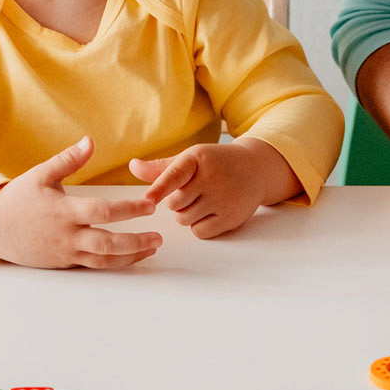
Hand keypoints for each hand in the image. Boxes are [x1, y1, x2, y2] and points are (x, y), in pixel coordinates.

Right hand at [0, 136, 162, 268]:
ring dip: (130, 256)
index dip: (127, 210)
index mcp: (63, 211)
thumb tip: (90, 141)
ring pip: (102, 260)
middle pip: (106, 244)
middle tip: (159, 236)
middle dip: (135, 242)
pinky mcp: (63, 262)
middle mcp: (66, 236)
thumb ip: (68, 160)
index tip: (149, 204)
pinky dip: (114, 262)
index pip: (101, 212)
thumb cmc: (18, 199)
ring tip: (153, 247)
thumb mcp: (40, 174)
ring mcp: (65, 253)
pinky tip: (132, 256)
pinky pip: (93, 265)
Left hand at [130, 138, 298, 238]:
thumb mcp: (192, 159)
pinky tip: (211, 212)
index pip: (174, 175)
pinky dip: (200, 226)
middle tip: (192, 192)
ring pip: (184, 219)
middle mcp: (211, 177)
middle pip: (174, 204)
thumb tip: (132, 165)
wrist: (256, 169)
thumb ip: (161, 168)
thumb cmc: (217, 163)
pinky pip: (199, 231)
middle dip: (176, 202)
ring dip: (186, 214)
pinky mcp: (230, 217)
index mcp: (197, 158)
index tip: (147, 201)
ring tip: (202, 201)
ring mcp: (222, 198)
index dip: (159, 189)